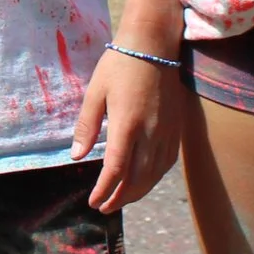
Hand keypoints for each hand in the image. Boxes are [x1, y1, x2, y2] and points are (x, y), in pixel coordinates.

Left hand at [71, 48, 184, 211]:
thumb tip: (77, 157)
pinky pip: (167, 163)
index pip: (116, 170)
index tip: (93, 202)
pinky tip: (143, 181)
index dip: (105, 190)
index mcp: (127, 124)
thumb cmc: (119, 66)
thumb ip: (87, 127)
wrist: (154, 46)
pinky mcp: (176, 129)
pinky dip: (154, 178)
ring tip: (120, 199)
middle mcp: (150, 133)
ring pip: (154, 175)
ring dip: (137, 192)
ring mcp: (166, 132)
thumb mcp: (95, 93)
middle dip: (120, 198)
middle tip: (104, 207)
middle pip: (137, 179)